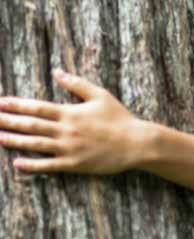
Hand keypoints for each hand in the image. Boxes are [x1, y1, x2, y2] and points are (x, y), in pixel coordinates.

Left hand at [0, 68, 142, 174]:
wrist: (135, 142)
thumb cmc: (119, 118)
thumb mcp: (100, 95)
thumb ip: (77, 84)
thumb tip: (57, 72)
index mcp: (71, 112)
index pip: (38, 108)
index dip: (17, 105)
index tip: (0, 102)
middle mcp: (66, 130)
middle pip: (31, 125)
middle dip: (8, 121)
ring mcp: (68, 148)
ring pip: (35, 145)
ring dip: (14, 141)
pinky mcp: (74, 164)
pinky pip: (48, 165)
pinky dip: (31, 165)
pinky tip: (17, 164)